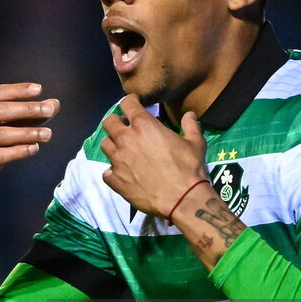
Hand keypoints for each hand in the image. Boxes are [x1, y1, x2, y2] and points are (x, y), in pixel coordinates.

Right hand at [0, 82, 60, 213]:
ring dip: (26, 133)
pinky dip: (17, 151)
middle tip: (48, 110)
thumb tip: (54, 104)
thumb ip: (29, 117)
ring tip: (47, 134)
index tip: (39, 89)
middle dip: (26, 109)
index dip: (18, 91)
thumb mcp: (7, 132)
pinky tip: (34, 148)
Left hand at [100, 95, 210, 216]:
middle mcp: (126, 139)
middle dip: (116, 122)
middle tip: (125, 128)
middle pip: (109, 122)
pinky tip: (123, 174)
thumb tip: (189, 115)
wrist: (182, 199)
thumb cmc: (189, 167)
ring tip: (123, 151)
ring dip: (113, 145)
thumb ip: (190, 126)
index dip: (130, 102)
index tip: (133, 105)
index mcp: (144, 125)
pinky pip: (107, 172)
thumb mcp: (195, 143)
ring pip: (105, 145)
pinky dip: (113, 171)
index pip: (127, 103)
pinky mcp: (115, 180)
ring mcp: (118, 160)